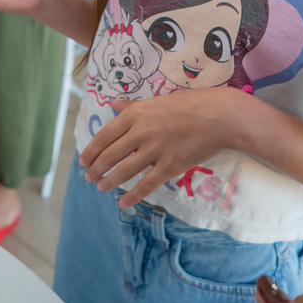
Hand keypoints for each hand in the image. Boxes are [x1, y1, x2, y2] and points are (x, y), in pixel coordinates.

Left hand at [79, 87, 245, 205]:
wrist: (219, 116)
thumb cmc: (188, 105)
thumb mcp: (155, 101)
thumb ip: (131, 106)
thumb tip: (113, 104)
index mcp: (135, 114)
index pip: (104, 136)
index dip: (90, 151)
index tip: (83, 161)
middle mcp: (141, 132)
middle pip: (110, 155)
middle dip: (95, 169)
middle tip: (89, 177)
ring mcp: (155, 150)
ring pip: (124, 171)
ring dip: (108, 182)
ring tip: (101, 187)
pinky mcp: (170, 166)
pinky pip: (146, 185)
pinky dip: (131, 196)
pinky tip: (122, 202)